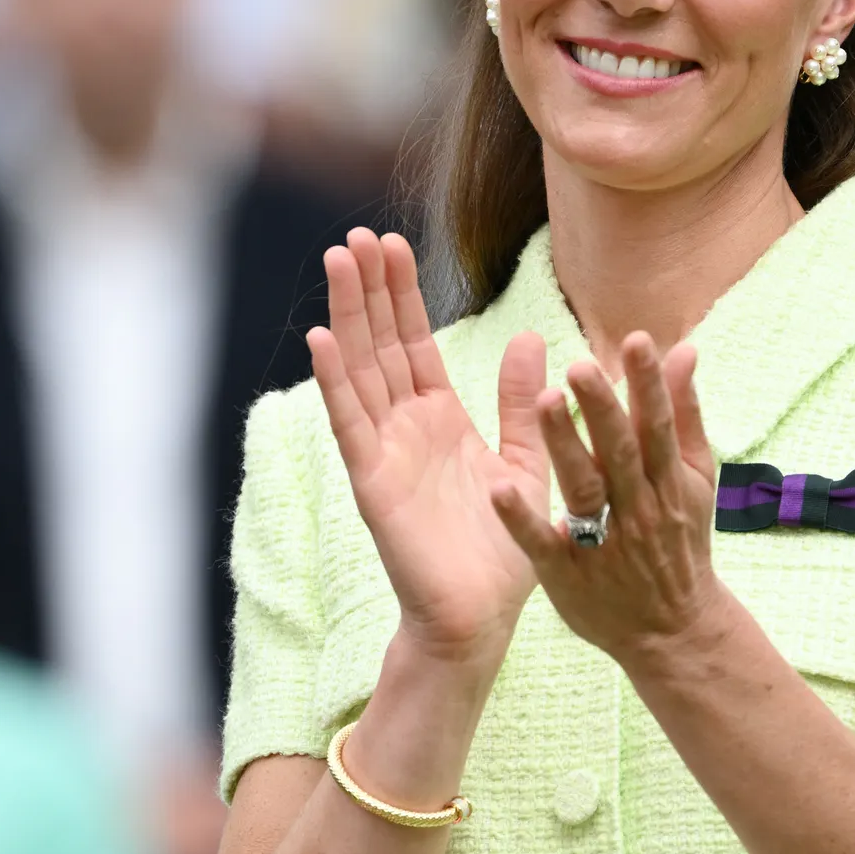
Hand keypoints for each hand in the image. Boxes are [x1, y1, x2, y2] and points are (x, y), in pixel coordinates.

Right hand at [308, 230, 548, 661]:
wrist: (481, 618)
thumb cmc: (502, 552)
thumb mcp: (526, 462)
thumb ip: (524, 403)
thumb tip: (533, 339)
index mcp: (438, 421)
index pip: (412, 344)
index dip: (400, 295)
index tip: (391, 243)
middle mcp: (404, 429)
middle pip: (379, 345)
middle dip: (368, 290)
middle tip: (356, 235)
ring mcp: (384, 452)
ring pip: (359, 370)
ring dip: (347, 315)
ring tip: (337, 261)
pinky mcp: (373, 482)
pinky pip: (351, 422)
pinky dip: (334, 380)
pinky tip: (321, 337)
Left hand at [489, 332, 720, 662]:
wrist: (672, 629)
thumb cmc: (679, 541)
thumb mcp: (694, 479)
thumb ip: (684, 414)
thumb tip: (684, 349)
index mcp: (667, 481)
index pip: (657, 426)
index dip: (649, 385)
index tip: (637, 342)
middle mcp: (638, 508)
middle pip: (621, 453)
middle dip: (603, 409)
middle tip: (581, 365)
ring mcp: (602, 542)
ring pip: (584, 490)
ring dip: (565, 448)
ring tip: (545, 402)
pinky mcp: (566, 573)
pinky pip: (542, 543)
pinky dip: (521, 519)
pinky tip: (498, 489)